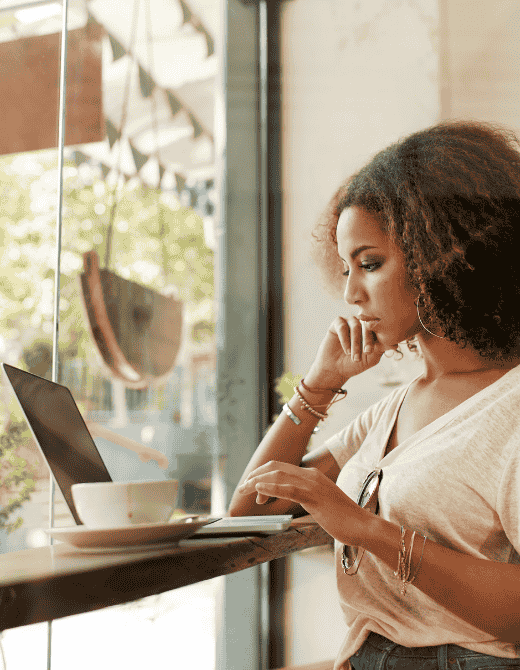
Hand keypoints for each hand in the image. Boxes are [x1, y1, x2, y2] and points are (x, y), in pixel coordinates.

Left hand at [237, 461, 370, 545]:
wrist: (362, 525)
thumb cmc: (342, 519)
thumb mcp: (319, 505)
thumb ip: (304, 501)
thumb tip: (287, 507)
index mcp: (311, 476)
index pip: (281, 468)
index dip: (263, 475)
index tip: (252, 487)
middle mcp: (310, 475)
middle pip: (275, 468)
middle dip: (255, 475)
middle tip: (242, 487)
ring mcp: (313, 484)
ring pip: (278, 476)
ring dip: (258, 481)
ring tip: (244, 489)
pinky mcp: (314, 497)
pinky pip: (289, 489)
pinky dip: (271, 487)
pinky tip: (259, 489)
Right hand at [305, 316, 398, 388]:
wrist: (336, 369)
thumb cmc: (355, 363)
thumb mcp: (371, 358)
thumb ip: (382, 348)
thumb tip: (395, 344)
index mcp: (373, 330)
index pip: (379, 327)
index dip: (380, 336)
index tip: (380, 349)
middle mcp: (362, 323)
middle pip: (367, 324)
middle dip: (368, 339)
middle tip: (367, 352)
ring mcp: (349, 322)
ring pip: (355, 325)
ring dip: (355, 342)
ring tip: (354, 356)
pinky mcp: (337, 323)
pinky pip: (342, 326)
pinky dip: (345, 339)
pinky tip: (346, 351)